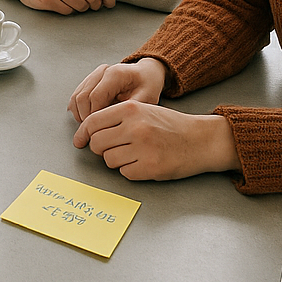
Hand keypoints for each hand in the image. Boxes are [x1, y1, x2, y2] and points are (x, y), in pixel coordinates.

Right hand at [67, 58, 166, 121]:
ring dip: (79, 114)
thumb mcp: (146, 99)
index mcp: (115, 74)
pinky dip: (77, 109)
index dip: (94, 116)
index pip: (95, 97)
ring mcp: (95, 74)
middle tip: (93, 133)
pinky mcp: (90, 79)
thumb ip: (130, 111)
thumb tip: (114, 125)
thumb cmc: (148, 85)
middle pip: (82, 97)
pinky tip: (85, 119)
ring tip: (90, 127)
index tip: (99, 130)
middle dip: (85, 118)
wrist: (146, 74)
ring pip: (77, 96)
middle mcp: (102, 71)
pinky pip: (77, 94)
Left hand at [72, 102, 240, 180]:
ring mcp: (142, 148)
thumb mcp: (144, 110)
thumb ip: (117, 117)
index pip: (92, 122)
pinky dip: (130, 170)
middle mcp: (135, 127)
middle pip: (97, 143)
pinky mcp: (150, 167)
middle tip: (113, 148)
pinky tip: (143, 163)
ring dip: (116, 160)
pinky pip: (125, 172)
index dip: (82, 134)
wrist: (201, 139)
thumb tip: (89, 132)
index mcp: (131, 109)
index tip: (79, 141)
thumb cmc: (170, 125)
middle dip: (100, 149)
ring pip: (108, 160)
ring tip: (133, 154)